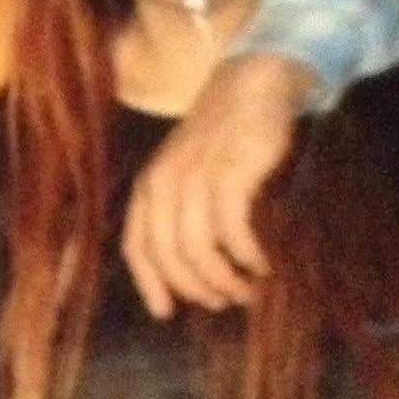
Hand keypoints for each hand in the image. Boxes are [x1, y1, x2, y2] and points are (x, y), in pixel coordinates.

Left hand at [121, 52, 314, 318]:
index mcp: (148, 186)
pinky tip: (261, 264)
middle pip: (169, 257)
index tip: (167, 313)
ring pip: (198, 250)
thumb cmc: (221, 138)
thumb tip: (189, 270)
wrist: (252, 85)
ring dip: (224, 280)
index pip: (137, 248)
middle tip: (225, 301)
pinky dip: (246, 256)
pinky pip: (231, 232)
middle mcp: (163, 184)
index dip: (150, 284)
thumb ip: (180, 212)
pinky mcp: (230, 173)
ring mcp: (195, 178)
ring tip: (246, 289)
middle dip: (197, 288)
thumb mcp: (188, 173)